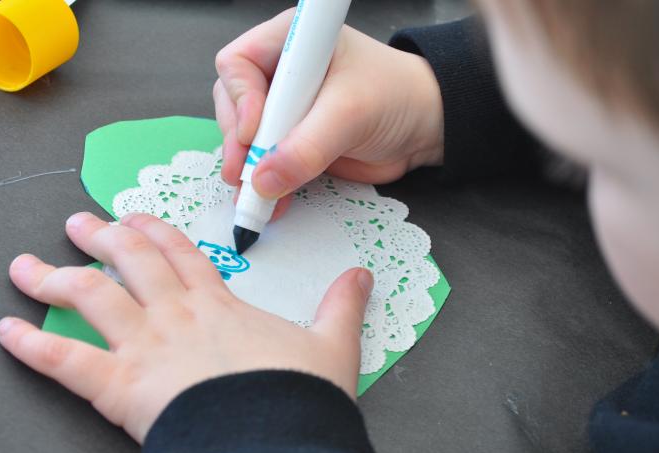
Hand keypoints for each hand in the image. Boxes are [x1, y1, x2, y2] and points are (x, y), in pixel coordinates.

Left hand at [0, 212, 372, 442]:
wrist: (272, 442)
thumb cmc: (296, 397)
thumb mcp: (331, 346)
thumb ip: (342, 306)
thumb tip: (362, 275)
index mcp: (217, 304)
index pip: (180, 253)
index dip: (154, 230)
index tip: (134, 216)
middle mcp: (174, 314)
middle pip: (128, 260)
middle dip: (99, 237)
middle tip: (76, 223)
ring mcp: (143, 346)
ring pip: (88, 296)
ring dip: (52, 277)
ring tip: (23, 264)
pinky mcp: (119, 387)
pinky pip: (66, 361)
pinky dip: (32, 346)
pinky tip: (7, 331)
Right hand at [213, 9, 443, 208]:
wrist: (426, 128)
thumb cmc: (397, 96)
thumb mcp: (349, 115)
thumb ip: (306, 148)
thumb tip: (263, 180)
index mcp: (290, 43)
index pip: (238, 64)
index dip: (240, 100)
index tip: (255, 133)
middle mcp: (280, 73)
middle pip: (232, 104)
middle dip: (238, 142)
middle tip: (246, 174)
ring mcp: (284, 109)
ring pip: (244, 138)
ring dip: (247, 169)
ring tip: (254, 197)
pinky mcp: (292, 142)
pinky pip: (265, 164)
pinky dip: (264, 185)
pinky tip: (270, 204)